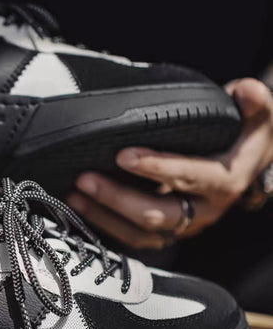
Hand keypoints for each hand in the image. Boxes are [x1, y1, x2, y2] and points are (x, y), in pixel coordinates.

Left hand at [67, 78, 272, 248]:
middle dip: (118, 198)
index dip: (157, 167)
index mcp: (226, 181)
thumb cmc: (244, 136)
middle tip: (84, 179)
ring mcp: (184, 224)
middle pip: (158, 213)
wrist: (245, 164)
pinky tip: (81, 208)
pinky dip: (105, 226)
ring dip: (105, 216)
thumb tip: (248, 91)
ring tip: (73, 196)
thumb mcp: (259, 117)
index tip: (123, 155)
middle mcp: (204, 209)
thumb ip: (255, 104)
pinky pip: (134, 237)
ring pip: (142, 232)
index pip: (190, 177)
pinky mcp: (166, 230)